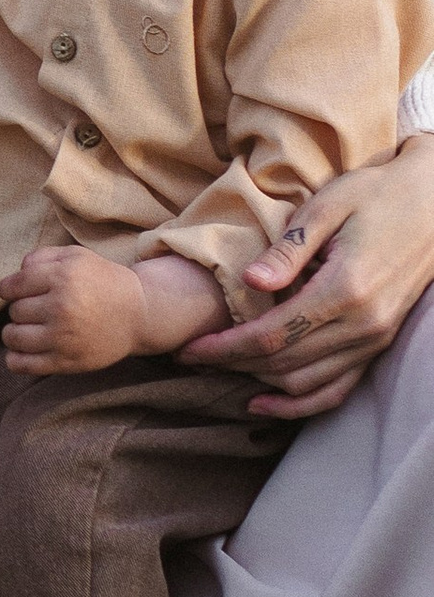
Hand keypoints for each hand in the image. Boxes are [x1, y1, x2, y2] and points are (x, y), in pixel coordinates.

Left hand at [0, 243, 149, 374]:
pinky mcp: (66, 362)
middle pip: (15, 311)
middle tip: (37, 310)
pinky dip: (15, 359)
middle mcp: (61, 307)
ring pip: (13, 337)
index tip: (15, 292)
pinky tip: (22, 351)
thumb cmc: (102, 282)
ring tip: (27, 329)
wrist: (138, 314)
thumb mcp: (76, 256)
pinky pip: (23, 365)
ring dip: (14, 333)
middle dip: (21, 309)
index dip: (9, 289)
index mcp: (62, 278)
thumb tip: (15, 274)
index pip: (12, 287)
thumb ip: (42, 256)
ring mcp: (63, 338)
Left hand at [199, 144, 433, 414]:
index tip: (187, 350)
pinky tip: (265, 402)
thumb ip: (289, 251)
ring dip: (260, 383)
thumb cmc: (376, 194)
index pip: (272, 336)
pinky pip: (339, 389)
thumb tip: (250, 282)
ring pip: (308, 382)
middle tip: (190, 358)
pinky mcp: (380, 343)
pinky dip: (301, 402)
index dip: (225, 348)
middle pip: (285, 363)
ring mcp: (376, 339)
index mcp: (346, 289)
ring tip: (218, 371)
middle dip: (232, 365)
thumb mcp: (328, 206)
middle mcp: (364, 324)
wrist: (433, 201)